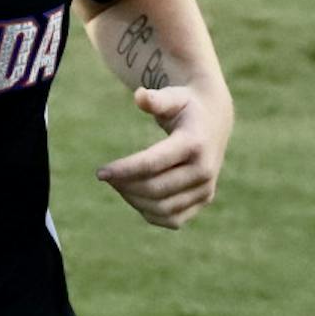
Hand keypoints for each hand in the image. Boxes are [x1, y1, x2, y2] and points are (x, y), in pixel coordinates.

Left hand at [96, 84, 232, 228]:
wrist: (214, 120)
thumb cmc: (184, 105)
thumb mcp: (172, 96)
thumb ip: (155, 99)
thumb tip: (139, 95)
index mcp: (194, 143)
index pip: (153, 164)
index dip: (124, 170)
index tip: (100, 172)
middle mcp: (204, 170)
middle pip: (155, 189)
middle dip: (125, 185)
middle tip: (106, 176)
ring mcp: (206, 188)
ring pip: (162, 208)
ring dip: (134, 199)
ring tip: (118, 184)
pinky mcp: (204, 200)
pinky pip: (173, 219)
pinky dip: (150, 213)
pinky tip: (135, 195)